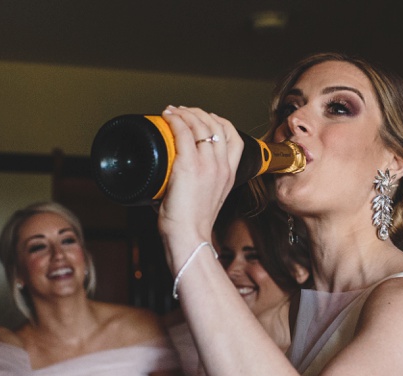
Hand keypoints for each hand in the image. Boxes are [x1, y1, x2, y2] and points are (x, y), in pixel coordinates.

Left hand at [156, 106, 241, 253]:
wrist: (190, 238)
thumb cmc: (192, 224)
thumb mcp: (205, 199)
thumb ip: (197, 184)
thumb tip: (171, 177)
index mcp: (230, 175)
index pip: (234, 138)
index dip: (220, 122)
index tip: (206, 118)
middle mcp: (222, 167)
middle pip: (217, 126)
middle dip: (199, 113)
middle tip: (183, 111)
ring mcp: (208, 165)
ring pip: (201, 125)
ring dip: (186, 113)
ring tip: (173, 111)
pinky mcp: (189, 166)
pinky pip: (183, 133)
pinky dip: (175, 120)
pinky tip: (168, 117)